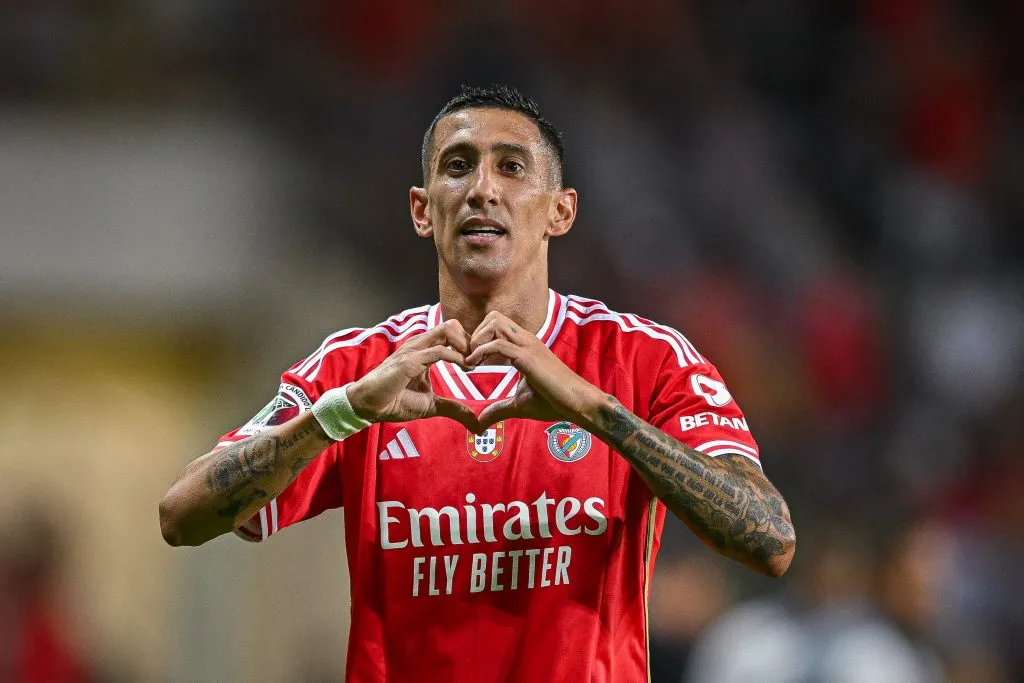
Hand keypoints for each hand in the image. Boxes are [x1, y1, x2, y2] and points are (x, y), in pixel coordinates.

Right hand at [347, 319, 478, 431]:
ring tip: (473, 365)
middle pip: (453, 325)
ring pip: (448, 330)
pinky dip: (457, 357)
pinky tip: (465, 368)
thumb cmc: (395, 401)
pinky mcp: (410, 361)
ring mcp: (414, 350)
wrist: (369, 407)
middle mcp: (420, 345)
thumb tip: (476, 424)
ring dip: (467, 346)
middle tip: (479, 362)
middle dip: (472, 341)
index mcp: (426, 350)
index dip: (470, 345)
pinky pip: (440, 351)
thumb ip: (454, 409)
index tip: (479, 363)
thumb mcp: (432, 406)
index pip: (453, 333)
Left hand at [466, 311, 604, 432]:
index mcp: (525, 345)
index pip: (496, 324)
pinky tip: (473, 367)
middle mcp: (526, 340)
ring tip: (470, 362)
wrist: (579, 403)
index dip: (478, 338)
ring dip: (476, 340)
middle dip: (475, 334)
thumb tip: (480, 424)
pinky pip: (498, 344)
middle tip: (468, 358)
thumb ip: (498, 410)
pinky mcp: (528, 358)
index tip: (470, 360)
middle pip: (493, 316)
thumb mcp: (519, 405)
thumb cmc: (554, 402)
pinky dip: (480, 352)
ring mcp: (528, 346)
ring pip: (494, 322)